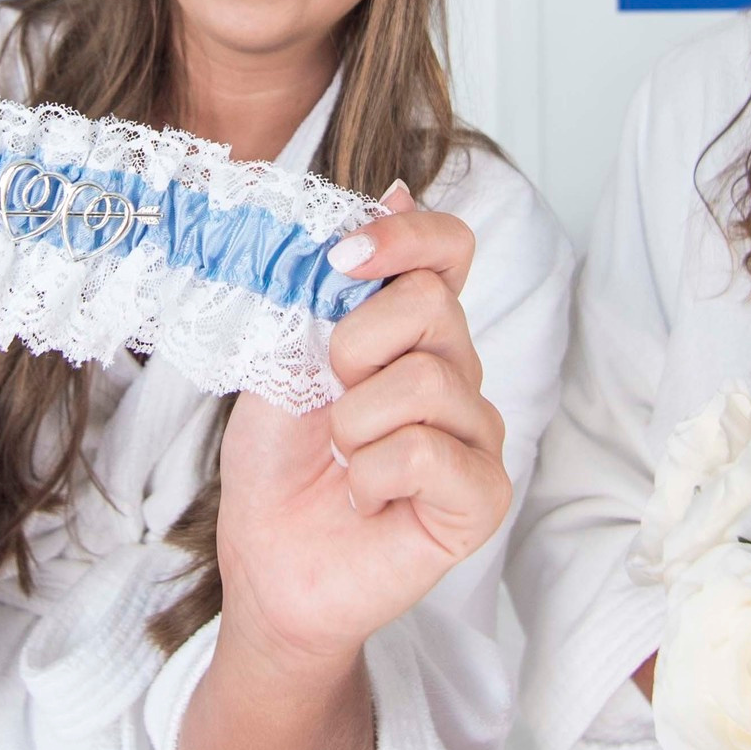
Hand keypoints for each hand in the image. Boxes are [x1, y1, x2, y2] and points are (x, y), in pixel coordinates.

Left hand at [213, 190, 508, 674]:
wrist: (268, 565)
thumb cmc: (278, 466)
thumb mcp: (285, 356)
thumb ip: (333, 286)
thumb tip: (395, 184)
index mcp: (413, 332)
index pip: (448, 249)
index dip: (404, 236)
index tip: (341, 260)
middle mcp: (458, 373)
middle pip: (434, 305)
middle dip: (353, 347)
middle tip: (326, 398)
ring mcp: (477, 435)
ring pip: (427, 381)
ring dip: (352, 426)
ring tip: (341, 460)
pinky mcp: (482, 496)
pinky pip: (431, 452)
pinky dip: (373, 476)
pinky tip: (364, 499)